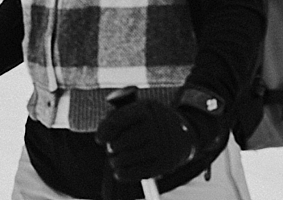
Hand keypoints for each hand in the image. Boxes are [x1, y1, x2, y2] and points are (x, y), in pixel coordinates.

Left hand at [96, 100, 212, 181]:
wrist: (183, 134)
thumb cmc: (149, 121)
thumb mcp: (137, 110)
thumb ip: (116, 117)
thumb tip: (101, 136)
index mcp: (147, 108)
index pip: (120, 119)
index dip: (106, 130)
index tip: (99, 140)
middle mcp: (157, 126)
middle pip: (123, 140)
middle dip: (112, 147)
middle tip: (110, 150)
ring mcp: (163, 145)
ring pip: (128, 157)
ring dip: (115, 161)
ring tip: (113, 160)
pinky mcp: (166, 163)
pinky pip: (139, 172)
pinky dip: (125, 173)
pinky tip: (118, 172)